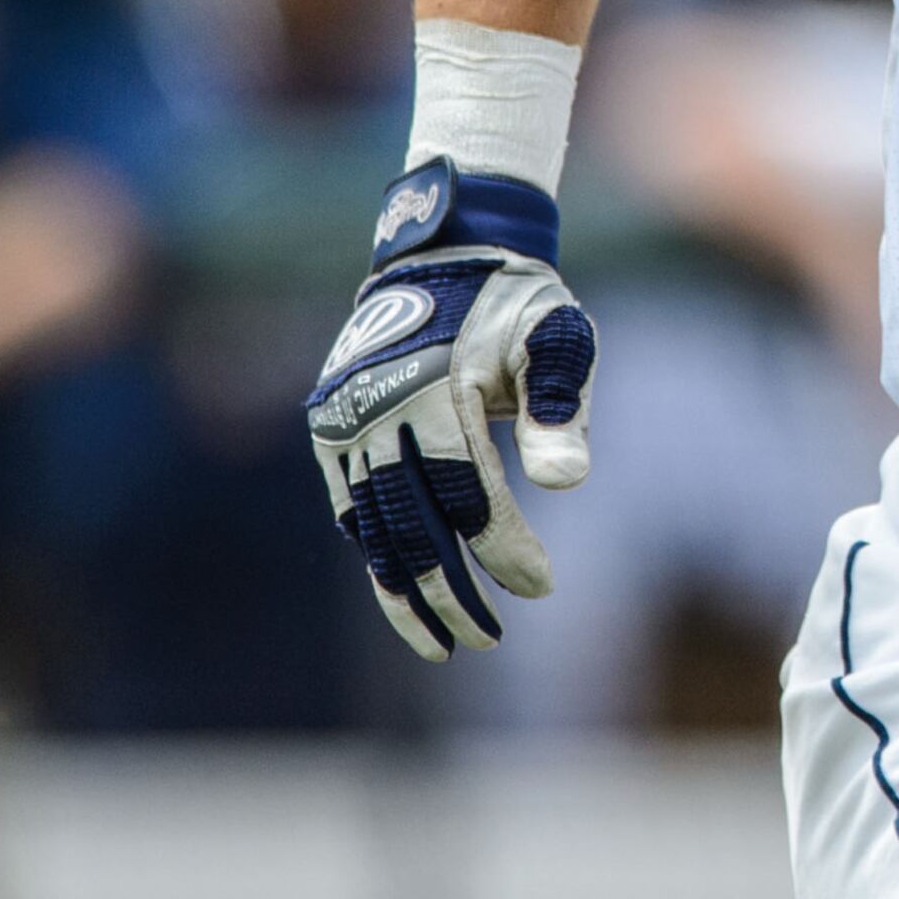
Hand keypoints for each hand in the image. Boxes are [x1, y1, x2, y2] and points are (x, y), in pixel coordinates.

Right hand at [305, 159, 598, 658]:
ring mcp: (345, 422)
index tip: (541, 586)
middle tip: (488, 638)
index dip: (502, 546)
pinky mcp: (331, 431)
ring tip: (442, 643)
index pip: (468, 491)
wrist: (443, 256)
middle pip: (410, 524)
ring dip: (404, 590)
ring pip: (370, 527)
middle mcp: (376, 408)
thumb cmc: (517, 304)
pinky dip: (377, 553)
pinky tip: (406, 595)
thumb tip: (566, 485)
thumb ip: (563, 404)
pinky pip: (351, 508)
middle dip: (449, 590)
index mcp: (434, 385)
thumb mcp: (559, 336)